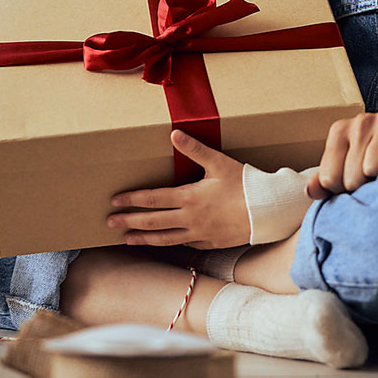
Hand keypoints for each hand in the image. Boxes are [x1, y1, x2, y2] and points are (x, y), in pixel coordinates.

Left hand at [106, 129, 248, 248]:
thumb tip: (173, 133)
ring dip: (145, 238)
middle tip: (109, 223)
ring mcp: (200, 234)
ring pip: (166, 238)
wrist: (268, 211)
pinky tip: (164, 242)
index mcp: (189, 197)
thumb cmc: (244, 184)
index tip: (115, 201)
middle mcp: (190, 219)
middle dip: (129, 222)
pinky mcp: (211, 243)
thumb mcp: (218, 162)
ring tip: (128, 239)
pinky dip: (171, 243)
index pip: (153, 199)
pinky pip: (186, 244)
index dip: (132, 200)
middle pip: (153, 222)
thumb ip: (194, 148)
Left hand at [306, 111, 377, 199]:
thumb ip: (325, 182)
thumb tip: (310, 191)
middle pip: (351, 177)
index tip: (354, 188)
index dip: (342, 191)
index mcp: (339, 131)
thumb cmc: (375, 158)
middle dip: (363, 188)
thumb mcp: (347, 168)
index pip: (329, 179)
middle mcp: (359, 122)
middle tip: (375, 184)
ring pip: (372, 168)